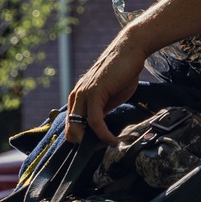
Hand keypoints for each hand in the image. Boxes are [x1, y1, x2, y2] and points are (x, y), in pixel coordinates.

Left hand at [64, 30, 145, 145]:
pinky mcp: (94, 93)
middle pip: (71, 129)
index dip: (82, 140)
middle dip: (84, 144)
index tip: (97, 148)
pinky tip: (113, 139)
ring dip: (95, 142)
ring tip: (110, 145)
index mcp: (79, 97)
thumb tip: (98, 128)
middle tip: (102, 150)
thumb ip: (101, 110)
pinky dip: (103, 134)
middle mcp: (77, 96)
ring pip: (79, 127)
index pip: (72, 125)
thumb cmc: (122, 72)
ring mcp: (83, 94)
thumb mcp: (109, 97)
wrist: (130, 51)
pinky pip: (94, 121)